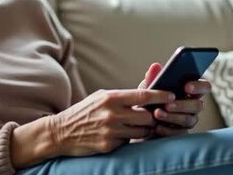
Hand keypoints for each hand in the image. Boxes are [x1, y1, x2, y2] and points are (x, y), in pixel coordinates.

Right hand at [46, 88, 174, 156]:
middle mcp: (112, 114)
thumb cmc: (85, 112)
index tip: (172, 95)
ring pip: (142, 131)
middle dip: (153, 117)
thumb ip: (125, 95)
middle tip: (153, 115)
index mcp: (111, 97)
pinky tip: (124, 135)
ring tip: (140, 126)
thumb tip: (149, 87)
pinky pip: (130, 142)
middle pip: (147, 116)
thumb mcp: (102, 97)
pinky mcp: (108, 145)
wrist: (60, 132)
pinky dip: (131, 139)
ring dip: (145, 130)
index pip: (143, 95)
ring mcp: (110, 131)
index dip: (161, 95)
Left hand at [137, 63, 212, 137]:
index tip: (187, 87)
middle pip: (198, 105)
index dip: (198, 86)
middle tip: (168, 104)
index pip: (204, 86)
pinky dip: (167, 130)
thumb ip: (153, 78)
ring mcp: (189, 120)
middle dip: (183, 104)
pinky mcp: (181, 134)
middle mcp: (193, 106)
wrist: (140, 123)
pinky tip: (157, 127)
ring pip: (189, 119)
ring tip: (157, 113)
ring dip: (173, 116)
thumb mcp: (148, 89)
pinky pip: (179, 133)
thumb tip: (155, 66)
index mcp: (191, 91)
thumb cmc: (149, 101)